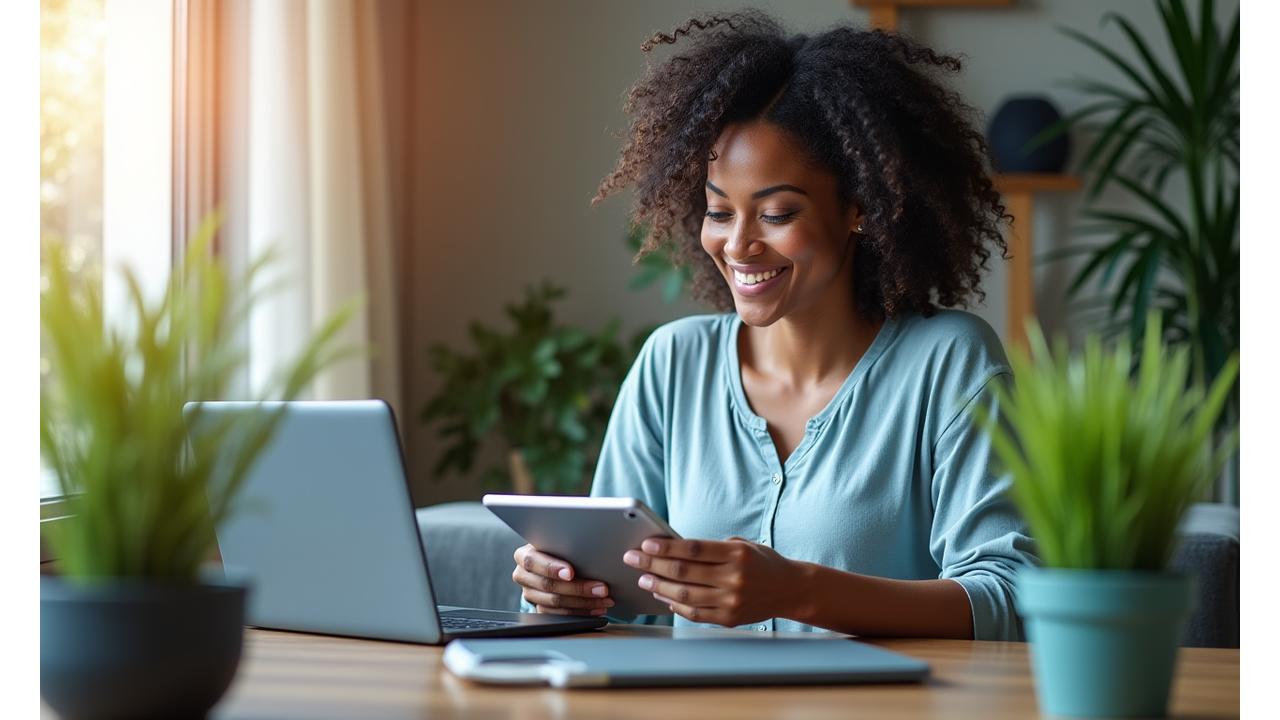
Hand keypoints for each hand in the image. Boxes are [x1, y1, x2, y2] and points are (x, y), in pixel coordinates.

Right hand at [512, 544, 613, 615]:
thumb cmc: (558, 547)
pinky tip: (596, 608)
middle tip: (601, 588)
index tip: (571, 573)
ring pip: (555, 603)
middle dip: (578, 588)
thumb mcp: (557, 541)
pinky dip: (580, 612)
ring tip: (604, 599)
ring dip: (584, 602)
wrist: (551, 560)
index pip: (532, 561)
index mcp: (523, 556)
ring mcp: (530, 594)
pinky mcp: (540, 608)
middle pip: (548, 585)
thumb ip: (566, 544)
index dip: (552, 568)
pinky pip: (559, 616)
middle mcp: (523, 576)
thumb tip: (591, 546)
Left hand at [622, 536, 799, 625]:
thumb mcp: (741, 545)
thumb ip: (710, 548)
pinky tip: (663, 596)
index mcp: (736, 554)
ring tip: (643, 579)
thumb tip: (672, 551)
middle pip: (684, 572)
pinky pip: (695, 614)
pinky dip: (675, 605)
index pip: (693, 549)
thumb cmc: (761, 562)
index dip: (666, 547)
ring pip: (685, 595)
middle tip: (633, 559)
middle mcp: (734, 578)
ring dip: (659, 587)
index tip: (646, 544)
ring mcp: (731, 601)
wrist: (790, 589)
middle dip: (653, 565)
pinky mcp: (729, 619)